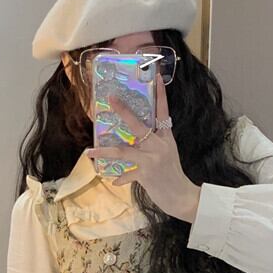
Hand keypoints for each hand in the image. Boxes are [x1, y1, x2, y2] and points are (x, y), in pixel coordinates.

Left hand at [85, 73, 201, 222]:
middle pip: (138, 125)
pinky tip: (114, 181)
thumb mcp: (168, 155)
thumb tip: (136, 140)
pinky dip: (120, 178)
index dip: (160, 94)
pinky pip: (127, 173)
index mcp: (166, 138)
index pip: (164, 112)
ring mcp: (152, 159)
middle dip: (123, 111)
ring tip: (89, 152)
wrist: (182, 197)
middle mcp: (159, 145)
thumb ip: (154, 145)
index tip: (154, 75)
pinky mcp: (147, 174)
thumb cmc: (173, 176)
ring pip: (124, 151)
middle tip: (110, 99)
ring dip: (104, 152)